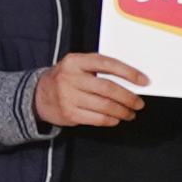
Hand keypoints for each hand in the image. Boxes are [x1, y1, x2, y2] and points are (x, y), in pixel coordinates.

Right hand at [34, 52, 148, 130]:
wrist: (37, 95)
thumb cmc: (65, 79)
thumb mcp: (77, 66)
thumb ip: (99, 69)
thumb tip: (131, 81)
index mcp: (74, 61)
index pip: (107, 64)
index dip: (129, 73)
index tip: (144, 81)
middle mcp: (69, 78)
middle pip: (108, 88)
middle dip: (128, 97)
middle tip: (139, 103)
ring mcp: (67, 97)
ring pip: (104, 106)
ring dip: (122, 111)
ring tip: (130, 113)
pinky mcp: (68, 113)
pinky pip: (96, 119)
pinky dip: (110, 120)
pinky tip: (115, 119)